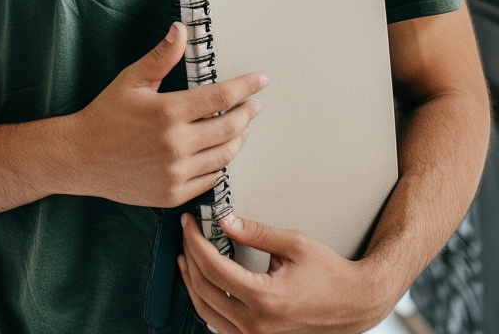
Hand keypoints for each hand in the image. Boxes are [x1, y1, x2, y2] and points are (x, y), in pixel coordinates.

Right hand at [67, 23, 267, 207]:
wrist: (80, 157)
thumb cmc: (105, 115)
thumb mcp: (132, 80)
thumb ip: (162, 57)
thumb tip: (181, 30)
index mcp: (168, 112)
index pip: (220, 98)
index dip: (244, 87)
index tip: (260, 80)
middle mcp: (176, 145)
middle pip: (229, 128)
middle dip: (247, 114)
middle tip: (253, 106)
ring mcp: (176, 172)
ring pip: (224, 156)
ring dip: (238, 139)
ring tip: (241, 127)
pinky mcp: (172, 194)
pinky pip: (210, 180)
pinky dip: (220, 165)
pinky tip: (219, 153)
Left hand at [179, 212, 393, 333]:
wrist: (357, 304)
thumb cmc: (331, 275)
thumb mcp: (294, 243)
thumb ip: (255, 232)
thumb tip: (224, 221)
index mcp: (266, 299)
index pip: (213, 267)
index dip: (194, 240)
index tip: (188, 222)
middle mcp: (258, 325)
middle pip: (204, 288)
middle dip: (189, 255)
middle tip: (186, 233)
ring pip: (206, 311)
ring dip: (192, 281)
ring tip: (187, 256)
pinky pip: (220, 325)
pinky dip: (206, 302)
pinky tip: (204, 283)